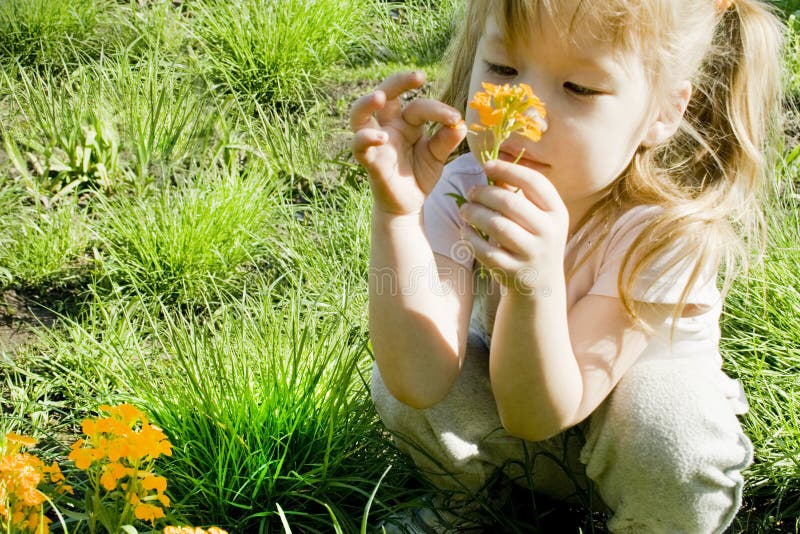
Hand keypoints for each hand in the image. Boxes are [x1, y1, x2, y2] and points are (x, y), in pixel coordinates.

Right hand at [350, 71, 465, 215]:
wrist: (409, 204)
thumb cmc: (420, 175)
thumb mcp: (437, 156)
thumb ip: (447, 140)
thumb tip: (461, 124)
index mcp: (406, 122)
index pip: (418, 106)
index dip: (437, 109)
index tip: (455, 118)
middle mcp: (388, 126)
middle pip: (385, 93)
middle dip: (398, 81)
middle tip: (418, 76)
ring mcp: (375, 142)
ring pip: (359, 114)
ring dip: (366, 103)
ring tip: (380, 97)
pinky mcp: (369, 160)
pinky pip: (358, 146)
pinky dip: (366, 139)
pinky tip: (380, 137)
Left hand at [459, 159, 568, 294]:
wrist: (541, 285)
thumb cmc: (534, 241)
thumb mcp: (538, 218)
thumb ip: (519, 194)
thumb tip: (493, 166)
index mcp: (557, 213)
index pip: (534, 182)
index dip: (508, 169)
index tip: (487, 165)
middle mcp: (549, 233)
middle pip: (510, 203)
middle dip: (484, 193)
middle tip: (470, 192)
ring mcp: (532, 254)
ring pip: (496, 226)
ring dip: (474, 214)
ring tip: (464, 209)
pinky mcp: (514, 272)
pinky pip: (485, 250)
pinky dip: (471, 238)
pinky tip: (464, 230)